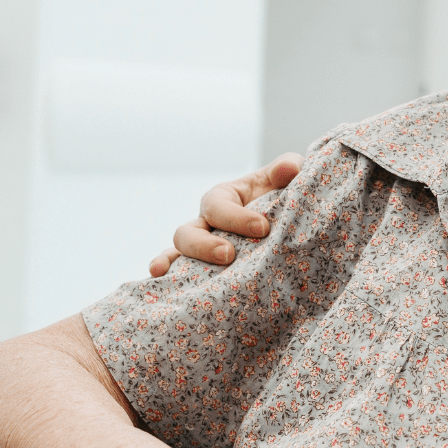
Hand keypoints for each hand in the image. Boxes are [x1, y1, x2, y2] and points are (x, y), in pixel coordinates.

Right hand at [148, 154, 302, 276]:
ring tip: (176, 273)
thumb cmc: (278, 198)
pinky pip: (175, 272)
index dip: (237, 217)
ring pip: (178, 252)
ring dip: (177, 262)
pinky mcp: (200, 268)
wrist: (283, 223)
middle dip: (204, 245)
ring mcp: (199, 246)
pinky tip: (157, 279)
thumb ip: (286, 169)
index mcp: (223, 198)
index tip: (263, 228)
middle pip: (189, 232)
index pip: (219, 206)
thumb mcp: (282, 181)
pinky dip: (164, 273)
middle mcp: (205, 222)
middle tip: (229, 255)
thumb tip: (289, 169)